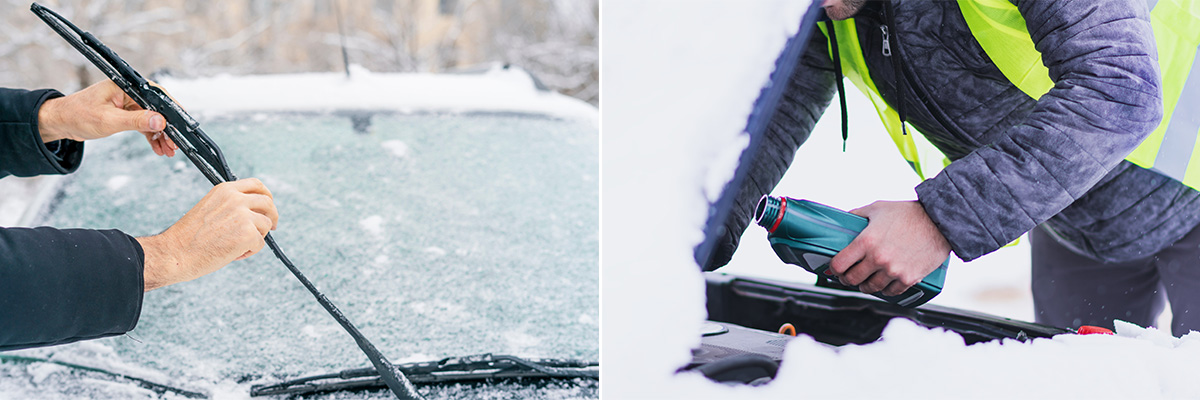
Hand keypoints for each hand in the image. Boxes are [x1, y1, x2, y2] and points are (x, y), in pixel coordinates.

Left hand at [37, 79, 178, 155]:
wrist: (60, 123)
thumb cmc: (77, 115)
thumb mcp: (109, 120)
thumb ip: (136, 121)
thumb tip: (159, 121)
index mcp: (125, 86)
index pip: (156, 94)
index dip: (171, 109)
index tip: (181, 123)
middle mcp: (129, 92)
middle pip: (157, 109)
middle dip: (167, 128)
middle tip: (175, 144)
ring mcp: (128, 103)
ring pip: (152, 119)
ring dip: (161, 135)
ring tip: (168, 151)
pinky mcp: (125, 114)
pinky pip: (144, 125)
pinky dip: (151, 137)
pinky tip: (158, 148)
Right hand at [137, 178, 278, 290]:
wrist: (175, 253)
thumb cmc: (189, 237)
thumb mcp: (210, 208)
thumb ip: (231, 205)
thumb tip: (255, 212)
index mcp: (225, 190)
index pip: (256, 184)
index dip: (267, 195)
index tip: (268, 206)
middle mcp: (236, 198)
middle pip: (268, 203)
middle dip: (272, 216)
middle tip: (271, 228)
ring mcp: (243, 215)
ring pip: (266, 225)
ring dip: (256, 237)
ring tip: (235, 246)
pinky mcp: (248, 233)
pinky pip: (260, 243)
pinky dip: (249, 251)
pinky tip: (232, 253)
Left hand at [828, 200, 949, 295]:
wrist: (940, 222)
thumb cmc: (909, 213)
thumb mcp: (877, 208)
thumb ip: (857, 215)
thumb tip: (843, 221)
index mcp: (866, 241)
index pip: (839, 264)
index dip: (833, 268)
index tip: (834, 268)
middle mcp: (878, 258)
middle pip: (851, 279)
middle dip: (847, 278)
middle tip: (848, 275)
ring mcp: (893, 271)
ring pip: (870, 288)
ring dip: (864, 285)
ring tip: (865, 279)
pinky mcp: (908, 279)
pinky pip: (890, 292)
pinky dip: (884, 289)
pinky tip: (883, 283)